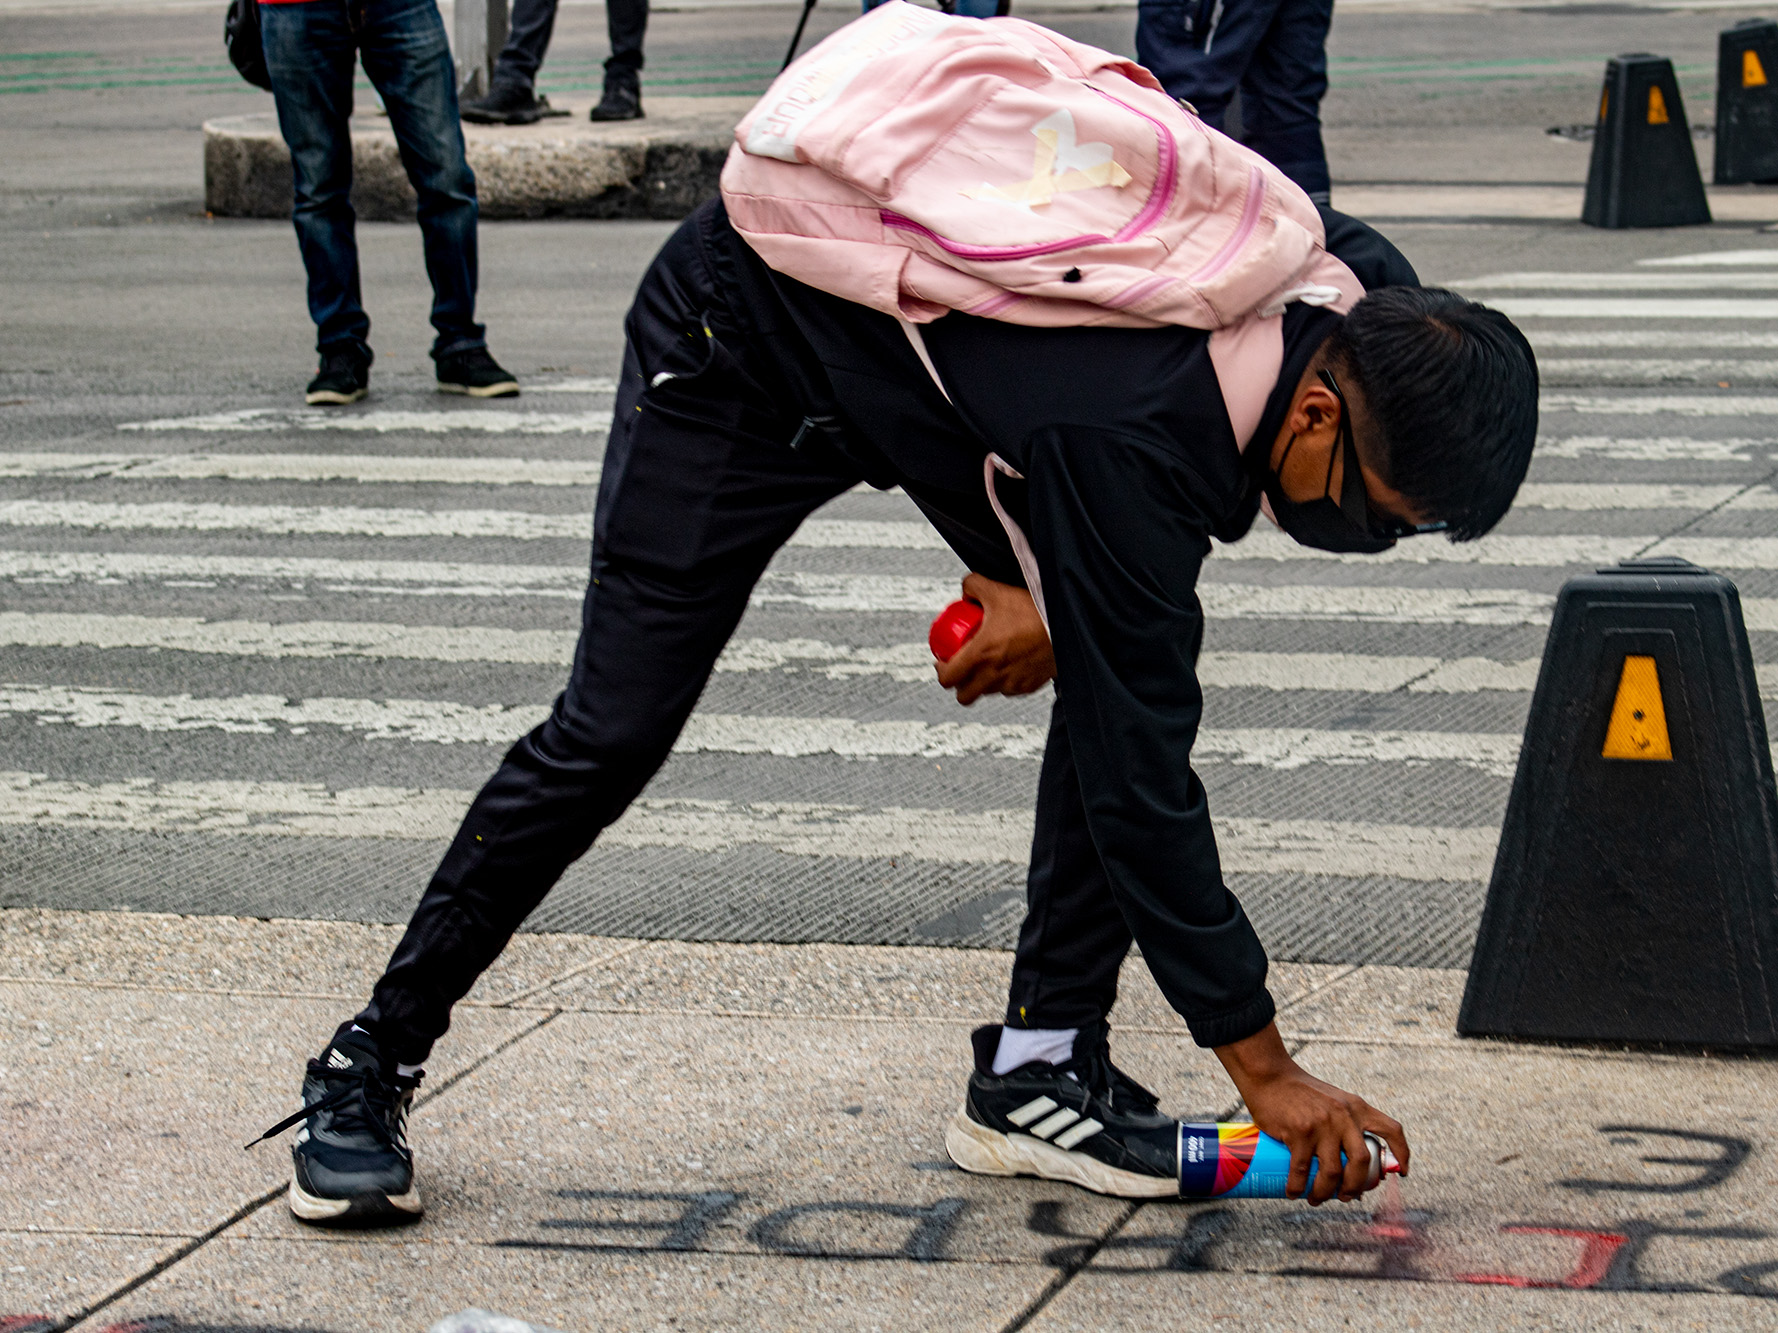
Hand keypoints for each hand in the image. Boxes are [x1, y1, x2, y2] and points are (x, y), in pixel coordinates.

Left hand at [934, 573, 1055, 705]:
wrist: (1067, 623)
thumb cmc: (1034, 610)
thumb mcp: (997, 590)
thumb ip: (973, 585)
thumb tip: (965, 592)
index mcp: (981, 655)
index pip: (947, 678)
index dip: (941, 671)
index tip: (943, 662)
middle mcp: (995, 675)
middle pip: (965, 695)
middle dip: (959, 683)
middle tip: (961, 668)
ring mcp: (1013, 683)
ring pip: (988, 693)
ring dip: (982, 682)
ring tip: (986, 665)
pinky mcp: (1030, 686)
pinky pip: (1010, 690)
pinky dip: (1005, 682)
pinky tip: (1008, 666)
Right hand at [1214, 1022, 1409, 1204]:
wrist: (1270, 1075)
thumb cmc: (1299, 1091)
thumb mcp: (1333, 1100)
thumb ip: (1345, 1121)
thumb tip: (1350, 1161)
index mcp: (1357, 1107)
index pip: (1391, 1130)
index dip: (1402, 1153)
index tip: (1400, 1172)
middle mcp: (1344, 1116)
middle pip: (1362, 1162)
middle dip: (1356, 1187)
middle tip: (1345, 1196)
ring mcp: (1322, 1125)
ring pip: (1332, 1172)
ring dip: (1325, 1193)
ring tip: (1315, 1198)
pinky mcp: (1299, 1132)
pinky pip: (1302, 1170)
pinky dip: (1298, 1187)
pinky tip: (1293, 1193)